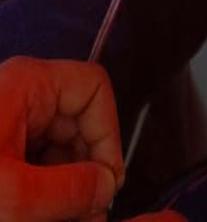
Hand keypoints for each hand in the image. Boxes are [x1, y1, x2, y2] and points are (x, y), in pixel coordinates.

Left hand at [0, 57, 121, 221]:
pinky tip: (42, 211)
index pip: (96, 89)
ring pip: (60, 146)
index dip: (108, 134)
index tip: (105, 177)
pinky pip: (35, 161)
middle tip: (87, 209)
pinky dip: (45, 188)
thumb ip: (71, 190)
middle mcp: (19, 95)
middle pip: (81, 122)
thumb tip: (106, 187)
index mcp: (27, 84)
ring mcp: (6, 120)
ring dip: (69, 183)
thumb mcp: (13, 194)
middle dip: (88, 168)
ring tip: (65, 214)